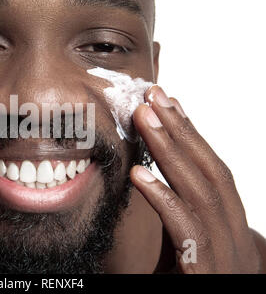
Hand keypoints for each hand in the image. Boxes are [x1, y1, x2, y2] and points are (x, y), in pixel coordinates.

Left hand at [130, 85, 262, 272]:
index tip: (168, 105)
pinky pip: (184, 230)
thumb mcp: (183, 247)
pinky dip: (164, 198)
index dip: (191, 134)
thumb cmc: (192, 283)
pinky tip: (140, 175)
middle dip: (181, 130)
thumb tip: (146, 177)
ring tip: (145, 119)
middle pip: (208, 171)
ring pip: (200, 191)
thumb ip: (173, 214)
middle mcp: (232, 233)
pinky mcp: (205, 272)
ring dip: (171, 151)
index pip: (210, 169)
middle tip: (153, 97)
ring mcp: (223, 253)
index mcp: (227, 224)